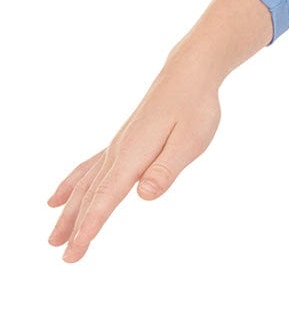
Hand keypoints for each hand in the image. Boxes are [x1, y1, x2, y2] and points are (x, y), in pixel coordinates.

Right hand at [46, 56, 223, 262]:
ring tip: (53, 239)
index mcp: (133, 155)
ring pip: (85, 184)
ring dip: (69, 212)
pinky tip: (56, 199)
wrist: (188, 73)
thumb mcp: (192, 139)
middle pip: (91, 195)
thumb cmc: (195, 106)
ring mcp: (117, 146)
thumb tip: (143, 195)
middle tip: (64, 257)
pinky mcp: (121, 142)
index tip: (74, 251)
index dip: (90, 226)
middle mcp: (118, 152)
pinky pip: (88, 168)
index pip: (106, 197)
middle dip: (75, 227)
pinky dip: (71, 185)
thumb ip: (167, 168)